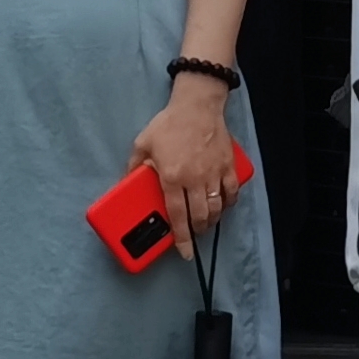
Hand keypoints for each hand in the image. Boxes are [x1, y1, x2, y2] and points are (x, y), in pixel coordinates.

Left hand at [131, 75, 237, 254]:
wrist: (198, 105)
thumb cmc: (169, 124)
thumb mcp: (143, 143)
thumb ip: (134, 166)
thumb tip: (126, 184)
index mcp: (172, 177)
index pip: (177, 216)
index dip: (181, 238)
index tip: (184, 253)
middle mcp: (194, 180)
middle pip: (199, 217)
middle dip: (196, 232)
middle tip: (192, 234)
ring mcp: (214, 174)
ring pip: (216, 209)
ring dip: (211, 221)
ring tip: (205, 222)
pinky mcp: (228, 166)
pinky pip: (232, 193)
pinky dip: (228, 204)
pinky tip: (221, 205)